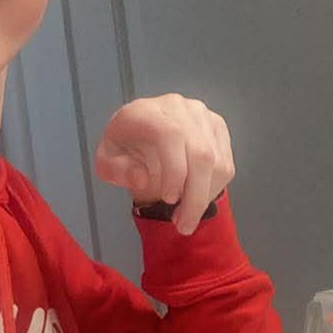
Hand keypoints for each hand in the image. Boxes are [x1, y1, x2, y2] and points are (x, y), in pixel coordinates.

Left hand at [95, 94, 234, 234]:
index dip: (175, 169)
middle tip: (183, 225)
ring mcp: (202, 116)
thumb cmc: (124, 149)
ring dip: (204, 197)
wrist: (142, 135)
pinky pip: (225, 165)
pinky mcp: (218, 128)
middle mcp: (179, 107)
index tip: (168, 198)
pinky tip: (195, 200)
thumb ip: (116, 170)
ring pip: (217, 163)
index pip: (171, 135)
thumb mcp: (106, 162)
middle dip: (194, 196)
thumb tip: (142, 176)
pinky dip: (213, 190)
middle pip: (200, 153)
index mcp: (146, 111)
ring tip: (186, 216)